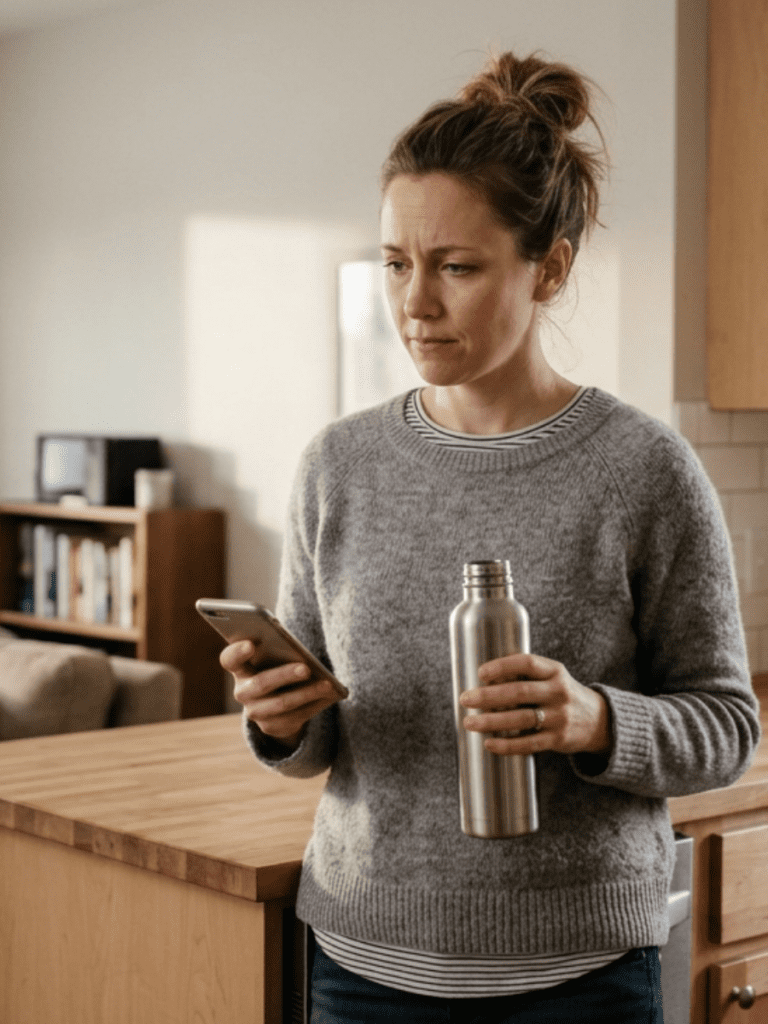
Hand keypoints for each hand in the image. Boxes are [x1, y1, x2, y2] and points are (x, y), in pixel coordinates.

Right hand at [221, 640, 340, 749]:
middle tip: (306, 668)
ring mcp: (255, 712)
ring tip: (327, 685)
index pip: (230, 659)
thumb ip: (279, 651)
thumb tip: (302, 653)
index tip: (251, 644)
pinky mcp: (271, 727)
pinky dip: (315, 705)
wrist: (275, 702)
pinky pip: (295, 717)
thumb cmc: (277, 667)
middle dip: (285, 675)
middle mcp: (242, 692)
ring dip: (307, 694)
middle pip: (261, 683)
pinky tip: (330, 695)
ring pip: (282, 704)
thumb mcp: (274, 657)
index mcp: (239, 668)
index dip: (237, 652)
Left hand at [459, 652, 611, 756]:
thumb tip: (483, 681)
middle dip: (488, 696)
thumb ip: (524, 676)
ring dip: (492, 721)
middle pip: (519, 692)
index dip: (502, 666)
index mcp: (554, 671)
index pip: (526, 663)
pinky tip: (489, 744)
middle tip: (466, 699)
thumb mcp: (551, 677)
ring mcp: (560, 717)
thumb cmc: (561, 694)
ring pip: (521, 719)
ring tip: (470, 722)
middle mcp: (558, 692)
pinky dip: (507, 745)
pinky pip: (529, 744)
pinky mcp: (558, 740)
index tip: (480, 673)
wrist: (598, 721)